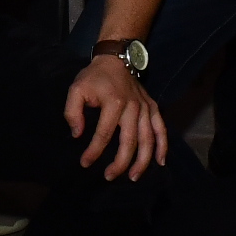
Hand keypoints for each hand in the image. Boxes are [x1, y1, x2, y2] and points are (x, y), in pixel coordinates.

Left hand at [66, 52, 164, 180]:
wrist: (116, 59)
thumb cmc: (94, 77)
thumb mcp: (76, 89)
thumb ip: (72, 112)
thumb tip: (77, 134)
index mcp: (114, 102)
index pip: (104, 133)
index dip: (94, 151)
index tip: (85, 163)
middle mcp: (133, 107)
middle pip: (129, 141)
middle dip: (120, 162)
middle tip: (109, 176)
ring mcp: (145, 108)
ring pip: (148, 139)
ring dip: (143, 160)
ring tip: (133, 177)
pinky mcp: (153, 107)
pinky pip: (161, 129)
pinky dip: (163, 146)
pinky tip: (160, 162)